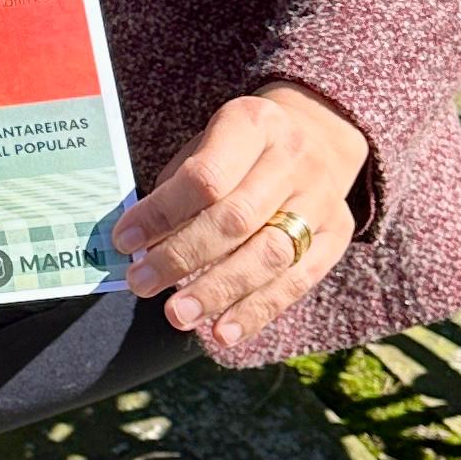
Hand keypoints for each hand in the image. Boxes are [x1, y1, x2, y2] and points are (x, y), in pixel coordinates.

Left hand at [111, 84, 369, 355]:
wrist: (320, 135)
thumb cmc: (243, 147)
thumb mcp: (208, 142)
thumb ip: (177, 188)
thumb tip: (138, 246)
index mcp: (253, 125)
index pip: (206, 176)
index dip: (162, 213)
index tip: (124, 241)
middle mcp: (292, 160)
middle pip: (236, 219)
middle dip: (182, 257)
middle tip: (141, 285)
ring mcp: (320, 200)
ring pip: (268, 255)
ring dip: (217, 291)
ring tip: (177, 316)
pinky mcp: (336, 235)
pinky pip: (296, 282)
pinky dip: (256, 312)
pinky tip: (223, 333)